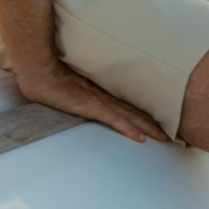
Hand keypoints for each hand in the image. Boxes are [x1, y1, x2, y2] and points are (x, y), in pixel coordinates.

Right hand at [16, 61, 169, 144]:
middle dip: (151, 123)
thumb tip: (77, 96)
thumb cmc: (48, 76)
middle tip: (168, 136)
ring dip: (146, 128)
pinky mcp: (89, 105)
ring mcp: (97, 100)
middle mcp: (103, 95)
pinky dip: (127, 128)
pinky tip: (139, 138)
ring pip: (128, 116)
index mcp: (98, 92)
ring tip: (162, 138)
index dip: (141, 115)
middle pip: (133, 111)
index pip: (125, 105)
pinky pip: (113, 119)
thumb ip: (76, 91)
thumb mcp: (66, 85)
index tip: (155, 123)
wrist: (39, 70)